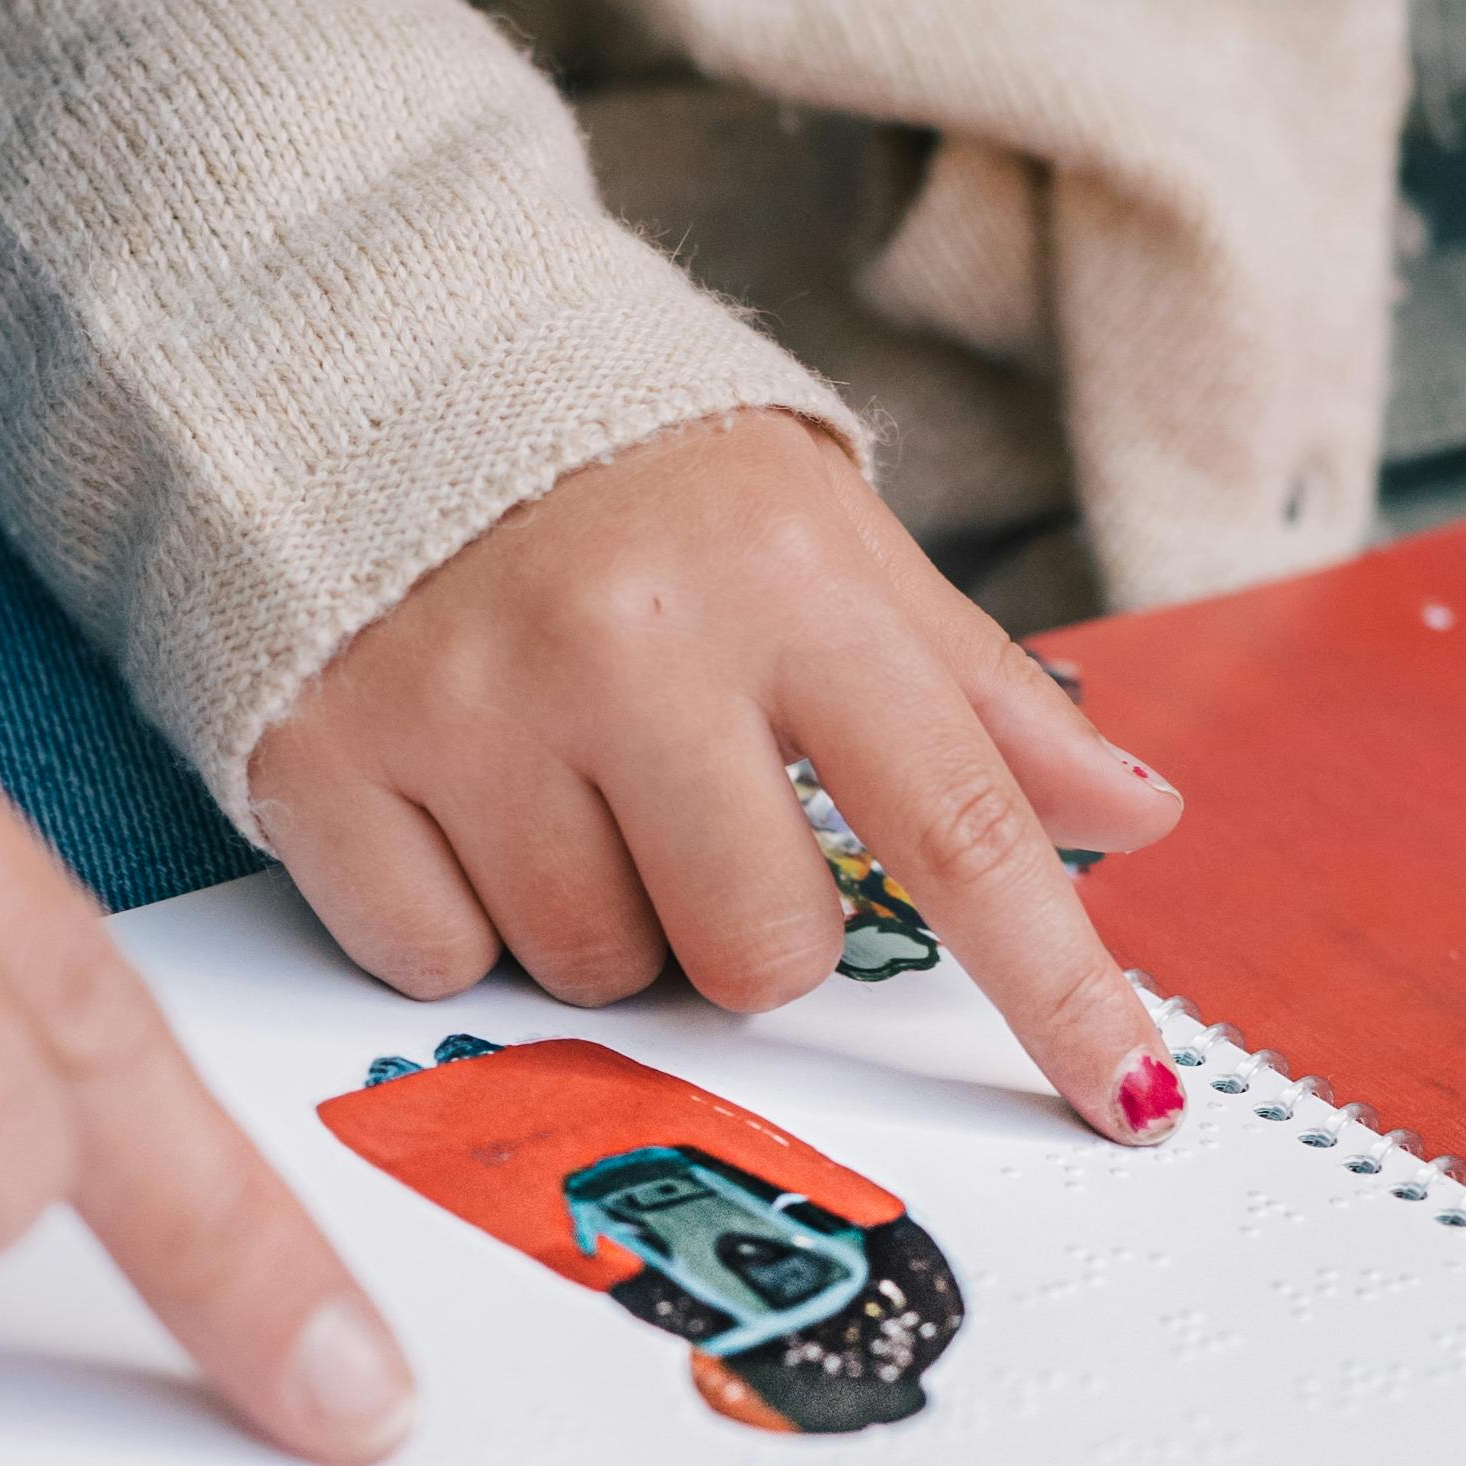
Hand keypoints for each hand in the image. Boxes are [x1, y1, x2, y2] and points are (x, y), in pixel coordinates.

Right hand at [250, 413, 1187, 1136]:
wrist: (370, 359)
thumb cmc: (633, 478)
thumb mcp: (826, 541)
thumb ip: (980, 696)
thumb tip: (1141, 821)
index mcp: (786, 581)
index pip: (959, 827)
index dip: (1055, 989)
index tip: (1130, 1106)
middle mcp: (627, 646)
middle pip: (758, 954)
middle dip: (742, 919)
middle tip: (688, 800)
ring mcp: (464, 707)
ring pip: (595, 974)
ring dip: (599, 913)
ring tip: (560, 771)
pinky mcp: (324, 759)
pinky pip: (436, 963)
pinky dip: (455, 915)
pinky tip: (454, 796)